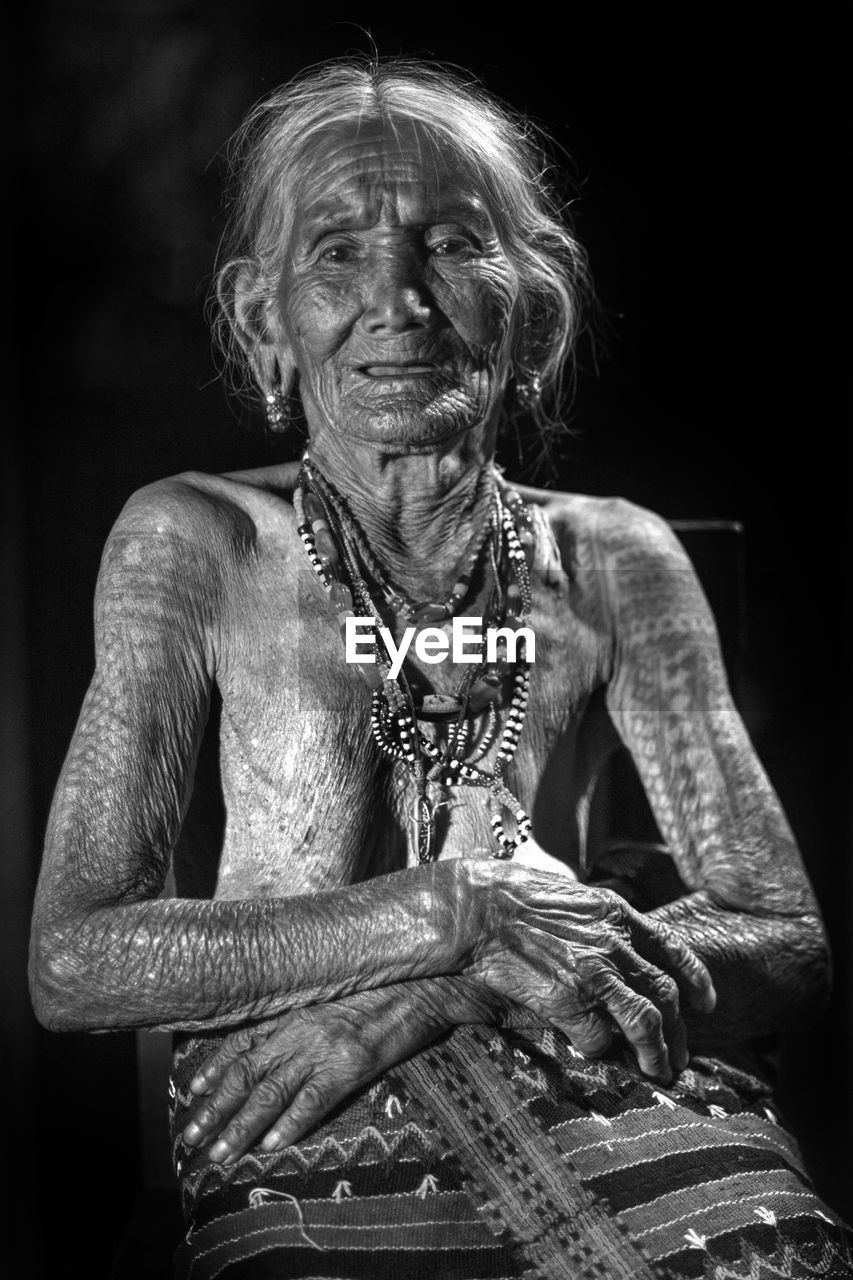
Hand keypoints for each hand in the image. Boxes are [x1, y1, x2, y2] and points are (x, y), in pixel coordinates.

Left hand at [181, 985, 453, 1164]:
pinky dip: (290, 1125)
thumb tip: (282, 1036)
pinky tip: (271, 1147)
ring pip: (270, 1093)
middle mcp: (300, 1029)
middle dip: (215, 1109)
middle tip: (190, 1138)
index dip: (215, 1067)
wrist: (424, 984)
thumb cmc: (381, 986)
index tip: (193, 1091)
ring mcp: (323, 1048)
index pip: (242, 1041)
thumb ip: (305, 1014)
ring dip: (240, 1127)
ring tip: (219, 1155)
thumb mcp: (333, 995)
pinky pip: (313, 1100)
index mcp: (295, 1010)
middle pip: (246, 1073)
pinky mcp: (351, 1066)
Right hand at [464, 860, 715, 1081]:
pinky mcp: (567, 1001)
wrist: (478, 909)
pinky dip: (602, 1053)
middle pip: (665, 995)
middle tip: (680, 1057)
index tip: (706, 1004)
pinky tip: (596, 1055)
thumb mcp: (571, 896)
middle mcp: (614, 944)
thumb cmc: (514, 898)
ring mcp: (593, 973)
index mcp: (617, 914)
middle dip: (679, 1033)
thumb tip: (618, 945)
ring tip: (658, 1075)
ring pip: (646, 1025)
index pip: (673, 947)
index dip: (696, 979)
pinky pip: (598, 1040)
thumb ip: (600, 921)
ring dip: (656, 1056)